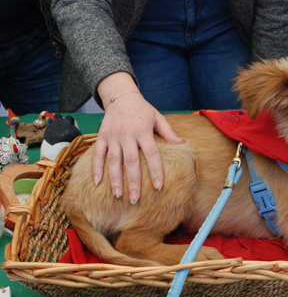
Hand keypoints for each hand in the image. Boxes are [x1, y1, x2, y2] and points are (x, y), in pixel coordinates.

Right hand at [93, 72, 183, 203]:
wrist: (121, 96)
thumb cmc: (142, 109)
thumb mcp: (158, 117)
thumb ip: (168, 132)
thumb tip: (182, 145)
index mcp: (143, 130)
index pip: (151, 154)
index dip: (155, 171)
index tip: (158, 187)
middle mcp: (127, 134)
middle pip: (131, 162)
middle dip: (133, 182)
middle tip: (135, 200)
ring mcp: (113, 136)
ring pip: (114, 160)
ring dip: (115, 180)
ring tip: (118, 196)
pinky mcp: (101, 136)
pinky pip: (97, 154)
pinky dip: (96, 168)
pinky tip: (97, 183)